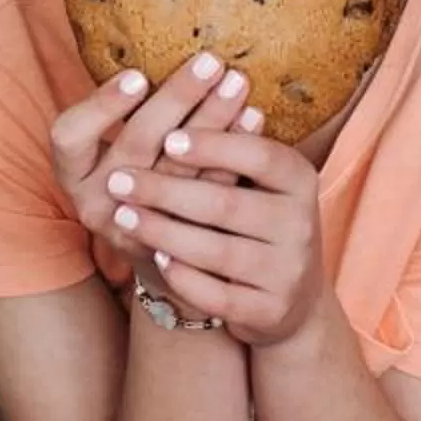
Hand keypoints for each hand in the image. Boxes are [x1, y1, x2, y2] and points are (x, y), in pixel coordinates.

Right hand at [48, 56, 251, 257]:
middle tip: (211, 61)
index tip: (139, 75)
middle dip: (176, 99)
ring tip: (237, 84)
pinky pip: (210, 195)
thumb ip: (130, 110)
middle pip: (136, 145)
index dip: (102, 106)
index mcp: (72, 170)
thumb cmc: (136, 171)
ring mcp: (135, 225)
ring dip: (212, 121)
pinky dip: (235, 154)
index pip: (70, 136)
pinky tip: (253, 119)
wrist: (158, 248)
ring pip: (178, 171)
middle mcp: (95, 199)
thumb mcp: (113, 144)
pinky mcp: (176, 242)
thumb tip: (173, 41)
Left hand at [103, 124, 325, 345]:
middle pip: (227, 204)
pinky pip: (217, 295)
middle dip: (165, 190)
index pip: (260, 157)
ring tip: (122, 214)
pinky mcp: (269, 311)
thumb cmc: (259, 220)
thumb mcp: (258, 182)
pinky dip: (183, 277)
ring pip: (216, 251)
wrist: (293, 296)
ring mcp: (287, 271)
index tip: (168, 138)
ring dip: (162, 231)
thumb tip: (173, 110)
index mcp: (301, 180)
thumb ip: (226, 151)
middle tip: (118, 179)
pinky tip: (155, 257)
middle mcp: (301, 225)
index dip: (215, 145)